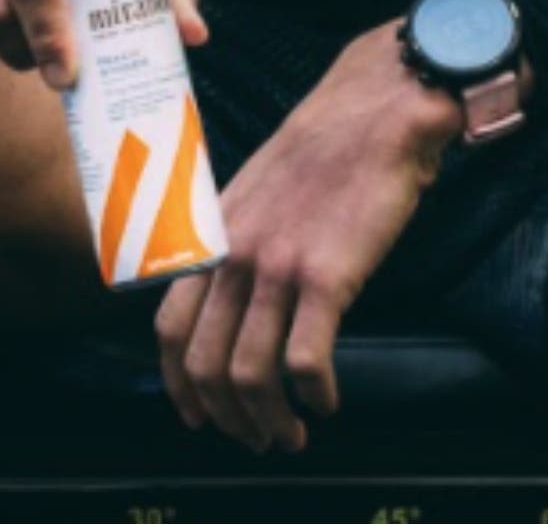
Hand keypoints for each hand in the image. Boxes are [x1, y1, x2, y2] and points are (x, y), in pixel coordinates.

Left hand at [154, 22, 462, 453]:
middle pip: (204, 364)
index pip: (169, 327)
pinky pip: (306, 361)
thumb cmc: (328, 147)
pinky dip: (313, 395)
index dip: (178, 384)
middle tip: (255, 437)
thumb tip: (232, 297)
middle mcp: (237, 254)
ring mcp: (279, 265)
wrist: (378, 110)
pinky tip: (326, 400)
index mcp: (216, 234)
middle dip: (226, 417)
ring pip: (250, 374)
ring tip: (291, 433)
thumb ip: (237, 239)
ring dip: (268, 420)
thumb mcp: (257, 187)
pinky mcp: (327, 275)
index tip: (198, 414)